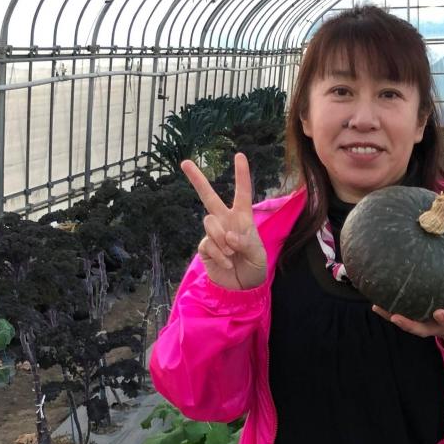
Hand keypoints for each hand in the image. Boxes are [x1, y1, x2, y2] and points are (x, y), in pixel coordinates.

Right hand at [182, 154, 266, 290]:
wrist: (242, 288)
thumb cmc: (254, 267)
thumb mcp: (258, 254)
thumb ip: (245, 242)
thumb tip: (228, 236)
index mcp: (242, 218)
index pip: (242, 193)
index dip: (241, 175)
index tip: (239, 156)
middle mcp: (225, 222)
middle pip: (208, 197)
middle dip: (197, 179)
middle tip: (185, 162)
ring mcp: (213, 234)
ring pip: (209, 222)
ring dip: (221, 237)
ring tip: (232, 253)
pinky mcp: (205, 248)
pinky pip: (207, 244)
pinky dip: (219, 254)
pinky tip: (226, 263)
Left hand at [371, 244, 443, 349]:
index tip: (439, 312)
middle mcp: (436, 325)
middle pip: (422, 329)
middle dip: (410, 324)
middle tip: (397, 317)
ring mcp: (424, 325)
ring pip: (407, 324)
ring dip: (392, 317)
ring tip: (378, 307)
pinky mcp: (416, 322)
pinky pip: (400, 317)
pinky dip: (388, 312)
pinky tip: (375, 303)